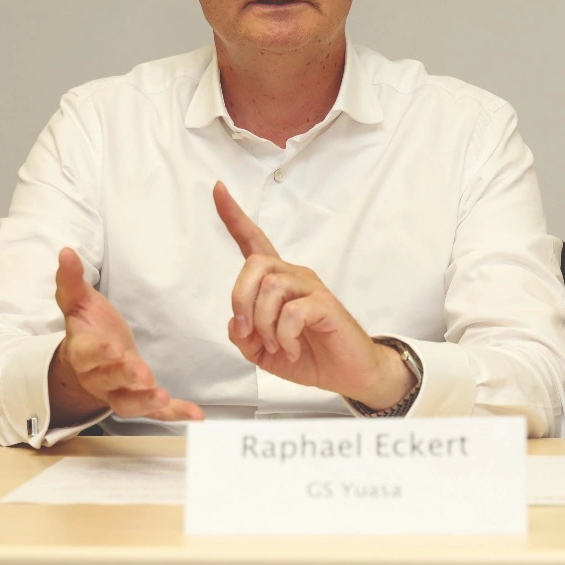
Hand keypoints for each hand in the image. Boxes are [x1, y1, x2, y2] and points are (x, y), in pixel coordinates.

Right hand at [49, 247, 203, 426]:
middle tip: (144, 376)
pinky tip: (196, 415)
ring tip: (163, 398)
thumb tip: (65, 252)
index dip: (99, 353)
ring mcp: (116, 391)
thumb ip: (71, 280)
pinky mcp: (137, 398)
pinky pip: (154, 413)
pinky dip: (174, 414)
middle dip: (125, 377)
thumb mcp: (77, 302)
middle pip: (109, 381)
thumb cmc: (86, 327)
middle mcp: (97, 377)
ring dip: (145, 402)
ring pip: (127, 403)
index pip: (88, 354)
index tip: (113, 348)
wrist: (85, 360)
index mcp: (82, 352)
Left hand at [212, 182, 415, 409]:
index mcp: (276, 281)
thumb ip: (244, 337)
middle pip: (254, 264)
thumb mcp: (263, 352)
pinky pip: (293, 312)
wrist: (347, 375)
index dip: (233, 216)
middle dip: (241, 299)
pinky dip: (285, 336)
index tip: (218, 189)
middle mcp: (293, 276)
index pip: (253, 241)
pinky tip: (292, 348)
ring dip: (264, 325)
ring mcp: (311, 288)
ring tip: (277, 345)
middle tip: (248, 331)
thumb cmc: (309, 355)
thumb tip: (236, 322)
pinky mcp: (326, 304)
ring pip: (271, 288)